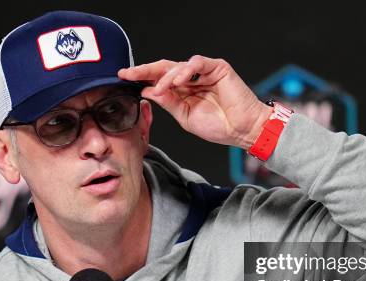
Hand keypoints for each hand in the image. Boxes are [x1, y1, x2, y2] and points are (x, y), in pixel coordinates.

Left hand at [118, 55, 271, 148]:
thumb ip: (168, 102)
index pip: (159, 79)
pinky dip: (184, 71)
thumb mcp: (184, 116)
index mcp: (183, 90)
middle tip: (128, 73)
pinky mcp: (217, 67)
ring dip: (166, 77)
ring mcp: (204, 72)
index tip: (123, 78)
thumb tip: (147, 91)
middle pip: (164, 68)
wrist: (242, 130)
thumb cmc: (219, 126)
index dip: (142, 77)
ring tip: (160, 88)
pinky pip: (196, 64)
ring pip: (178, 66)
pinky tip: (177, 81)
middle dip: (145, 70)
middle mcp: (192, 78)